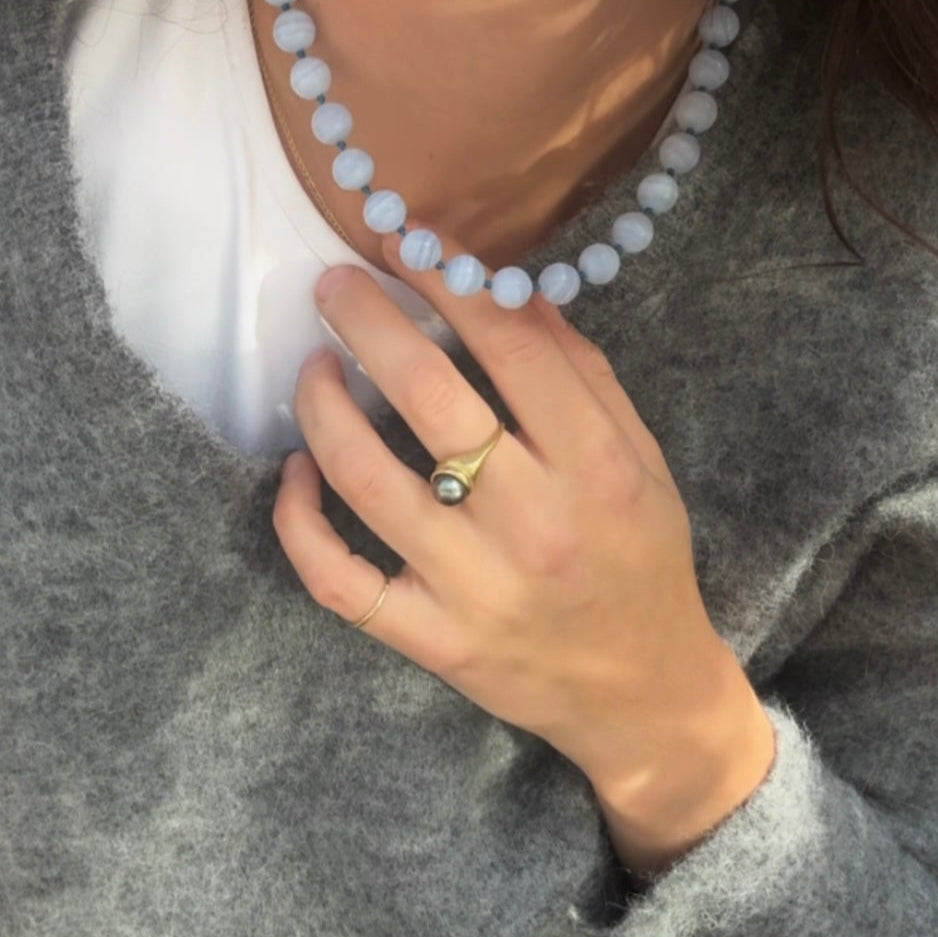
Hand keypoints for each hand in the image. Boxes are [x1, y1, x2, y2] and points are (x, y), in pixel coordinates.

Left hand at [273, 224, 734, 784]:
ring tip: (313, 368)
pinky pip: (339, 579)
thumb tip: (509, 289)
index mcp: (598, 469)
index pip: (513, 348)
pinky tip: (294, 473)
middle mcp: (536, 525)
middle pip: (430, 400)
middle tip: (335, 285)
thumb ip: (582, 376)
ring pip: (367, 480)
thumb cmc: (642, 560)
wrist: (643, 694)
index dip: (449, 280)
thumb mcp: (641, 460)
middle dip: (368, 322)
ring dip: (322, 408)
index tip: (406, 242)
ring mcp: (475, 589)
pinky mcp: (432, 640)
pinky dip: (299, 521)